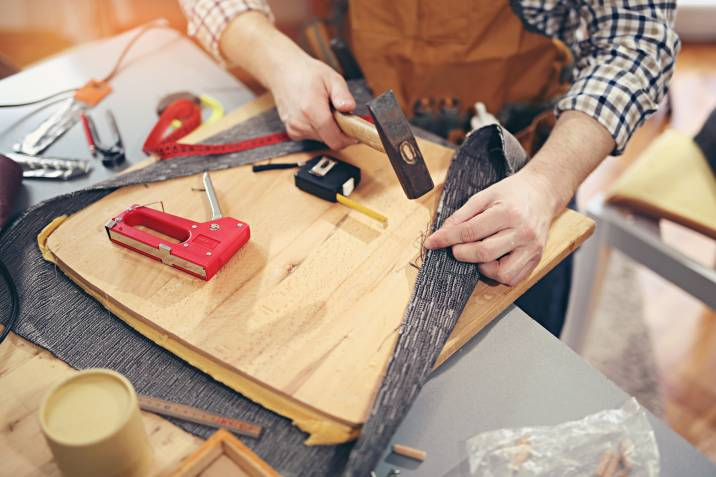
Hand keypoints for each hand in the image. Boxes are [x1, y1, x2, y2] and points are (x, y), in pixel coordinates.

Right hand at [219, 11, 356, 149]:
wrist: (283, 72)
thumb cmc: (308, 73)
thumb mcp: (331, 77)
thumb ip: (342, 94)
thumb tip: (349, 108)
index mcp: (311, 109)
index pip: (334, 139)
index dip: (348, 138)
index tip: (355, 131)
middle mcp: (301, 123)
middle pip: (330, 139)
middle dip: (339, 129)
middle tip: (338, 111)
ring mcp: (295, 128)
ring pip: (322, 139)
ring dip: (328, 128)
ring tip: (324, 108)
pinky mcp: (292, 132)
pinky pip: (313, 136)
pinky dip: (318, 128)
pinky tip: (314, 113)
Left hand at [423, 169, 558, 285]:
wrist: (542, 193)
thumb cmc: (512, 193)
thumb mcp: (484, 195)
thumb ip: (462, 215)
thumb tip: (442, 233)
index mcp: (508, 213)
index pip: (470, 231)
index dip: (446, 239)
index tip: (431, 243)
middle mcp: (523, 233)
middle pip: (483, 253)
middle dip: (462, 253)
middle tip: (457, 247)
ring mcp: (532, 249)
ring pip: (500, 273)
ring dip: (482, 267)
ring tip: (481, 252)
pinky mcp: (536, 260)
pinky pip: (512, 278)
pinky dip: (497, 273)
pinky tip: (493, 259)